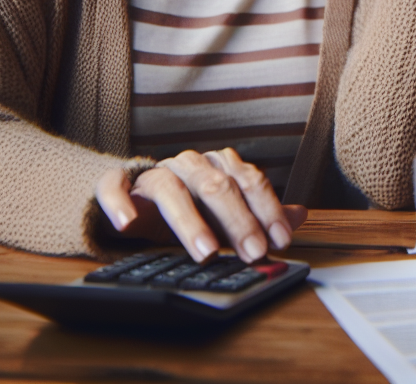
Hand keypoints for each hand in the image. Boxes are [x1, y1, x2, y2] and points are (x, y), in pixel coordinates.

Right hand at [95, 149, 307, 262]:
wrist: (136, 198)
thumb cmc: (190, 206)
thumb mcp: (226, 215)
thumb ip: (259, 214)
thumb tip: (301, 214)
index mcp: (219, 165)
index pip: (249, 181)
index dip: (267, 210)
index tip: (280, 240)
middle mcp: (189, 163)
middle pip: (215, 186)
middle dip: (237, 221)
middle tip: (252, 251)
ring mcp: (153, 172)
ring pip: (171, 189)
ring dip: (188, 221)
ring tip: (204, 251)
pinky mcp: (119, 183)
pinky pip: (114, 186)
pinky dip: (119, 203)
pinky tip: (128, 224)